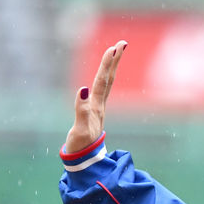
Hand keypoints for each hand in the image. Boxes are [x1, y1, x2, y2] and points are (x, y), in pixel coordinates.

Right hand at [62, 40, 126, 154]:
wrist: (84, 160)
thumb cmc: (81, 147)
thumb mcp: (81, 130)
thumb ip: (81, 111)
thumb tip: (82, 90)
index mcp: (96, 107)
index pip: (102, 81)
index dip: (107, 64)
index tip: (114, 48)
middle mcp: (99, 105)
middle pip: (108, 78)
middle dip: (114, 60)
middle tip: (123, 43)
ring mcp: (97, 107)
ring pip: (106, 82)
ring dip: (111, 66)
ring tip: (117, 51)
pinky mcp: (93, 111)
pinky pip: (100, 89)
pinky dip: (102, 77)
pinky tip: (104, 71)